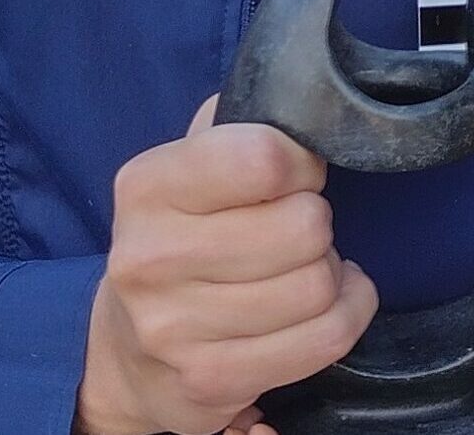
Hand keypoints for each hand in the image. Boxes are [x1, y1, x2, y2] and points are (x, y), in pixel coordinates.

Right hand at [76, 94, 378, 434]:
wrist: (126, 351)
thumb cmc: (178, 238)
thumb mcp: (185, 168)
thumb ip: (231, 124)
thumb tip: (293, 92)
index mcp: (146, 187)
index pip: (262, 158)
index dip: (301, 161)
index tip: (297, 171)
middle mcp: (150, 258)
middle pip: (303, 227)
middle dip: (316, 220)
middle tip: (299, 224)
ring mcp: (176, 329)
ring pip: (318, 286)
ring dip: (331, 271)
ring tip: (305, 266)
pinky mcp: (210, 382)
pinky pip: (326, 338)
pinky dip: (347, 312)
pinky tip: (326, 302)